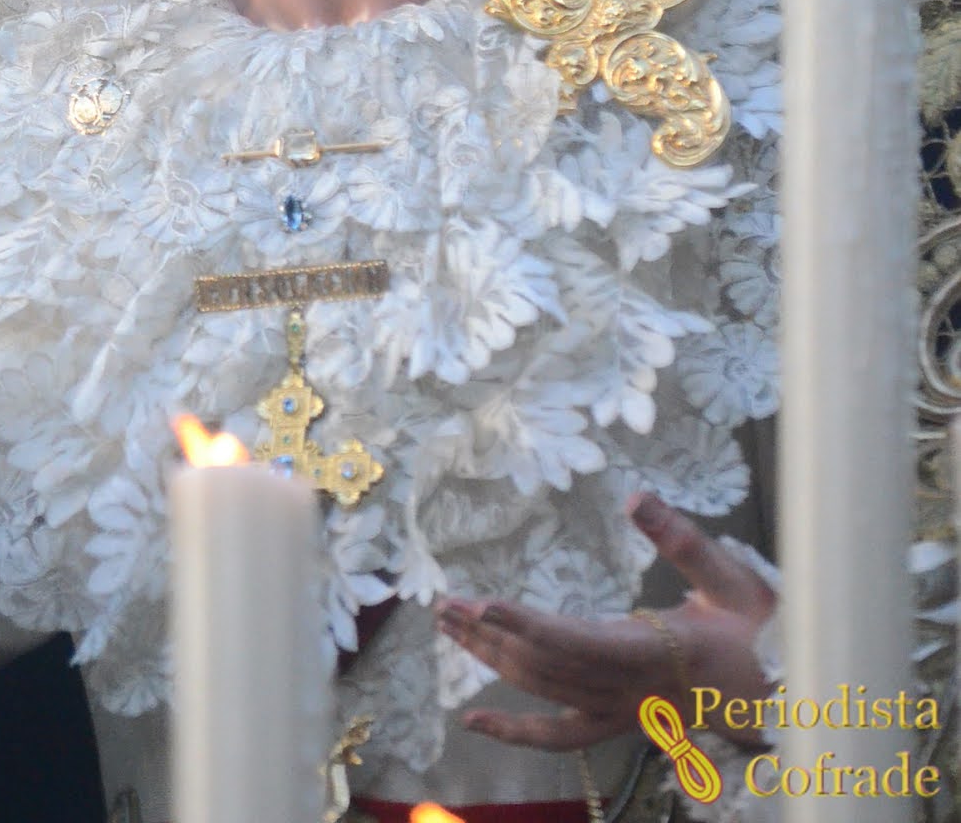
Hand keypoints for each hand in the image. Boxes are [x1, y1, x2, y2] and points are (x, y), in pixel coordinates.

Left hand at [436, 492, 775, 752]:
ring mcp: (620, 711)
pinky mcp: (618, 720)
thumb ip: (684, 540)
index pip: (578, 644)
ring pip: (545, 693)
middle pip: (546, 668)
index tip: (484, 604)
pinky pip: (560, 734)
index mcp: (653, 653)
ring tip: (450, 628)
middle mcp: (628, 689)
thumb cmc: (760, 630)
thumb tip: (635, 498)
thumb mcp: (731, 577)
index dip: (528, 627)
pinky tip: (473, 722)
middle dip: (491, 637)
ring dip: (492, 661)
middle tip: (445, 605)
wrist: (788, 693)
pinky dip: (515, 731)